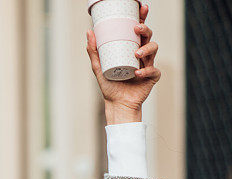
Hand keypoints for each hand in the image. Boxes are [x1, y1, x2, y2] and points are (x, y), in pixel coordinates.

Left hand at [86, 3, 160, 122]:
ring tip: (136, 53)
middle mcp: (142, 54)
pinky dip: (146, 71)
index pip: (138, 31)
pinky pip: (153, 70)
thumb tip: (89, 32)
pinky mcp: (152, 77)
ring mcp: (148, 64)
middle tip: (136, 28)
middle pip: (148, 36)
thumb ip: (94, 51)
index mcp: (131, 48)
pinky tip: (138, 72)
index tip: (141, 8)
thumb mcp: (99, 67)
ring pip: (154, 49)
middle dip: (145, 29)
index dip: (142, 18)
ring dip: (146, 48)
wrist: (116, 104)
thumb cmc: (109, 85)